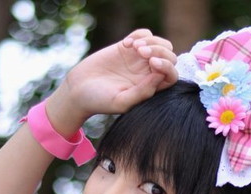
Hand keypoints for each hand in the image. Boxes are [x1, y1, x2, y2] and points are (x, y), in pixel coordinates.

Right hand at [49, 29, 177, 124]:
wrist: (79, 89)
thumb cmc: (99, 101)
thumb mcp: (121, 102)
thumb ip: (143, 92)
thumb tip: (160, 75)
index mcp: (150, 89)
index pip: (171, 76)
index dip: (167, 67)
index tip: (152, 64)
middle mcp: (147, 74)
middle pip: (169, 57)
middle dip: (160, 51)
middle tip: (141, 53)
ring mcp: (138, 59)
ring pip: (160, 43)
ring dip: (151, 41)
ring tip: (134, 47)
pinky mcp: (127, 47)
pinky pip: (144, 34)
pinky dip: (139, 34)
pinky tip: (126, 43)